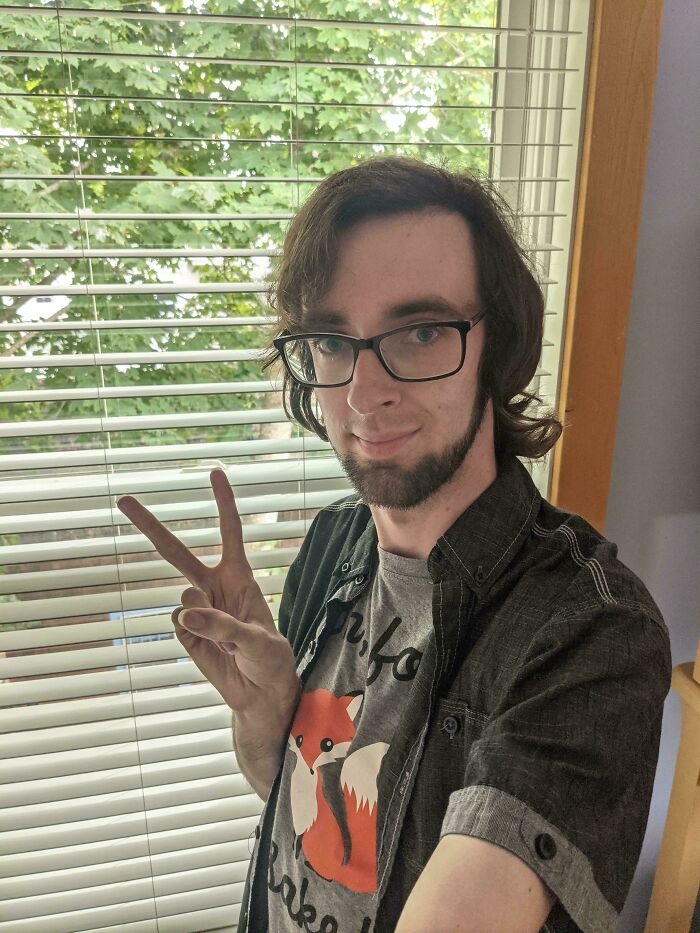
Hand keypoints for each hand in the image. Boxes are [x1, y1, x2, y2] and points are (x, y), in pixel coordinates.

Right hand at [116, 469, 299, 717]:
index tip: (215, 472)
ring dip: (202, 617)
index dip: (223, 502)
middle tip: (123, 499)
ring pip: (182, 596)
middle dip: (151, 526)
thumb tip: (182, 612)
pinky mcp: (185, 633)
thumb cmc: (270, 659)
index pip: (229, 532)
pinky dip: (193, 635)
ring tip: (228, 640)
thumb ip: (222, 625)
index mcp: (239, 577)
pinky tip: (213, 649)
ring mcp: (197, 609)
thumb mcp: (256, 640)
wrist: (260, 693)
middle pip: (177, 552)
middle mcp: (214, 586)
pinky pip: (178, 625)